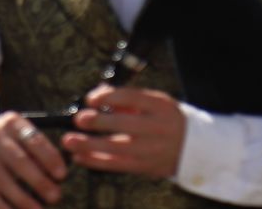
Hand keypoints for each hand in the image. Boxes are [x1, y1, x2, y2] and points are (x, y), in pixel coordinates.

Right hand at [0, 111, 66, 207]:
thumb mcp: (23, 135)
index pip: (33, 141)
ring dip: (24, 199)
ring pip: (4, 181)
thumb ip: (39, 148)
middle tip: (55, 195)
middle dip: (39, 181)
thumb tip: (59, 173)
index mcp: (11, 123)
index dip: (49, 158)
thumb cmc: (11, 141)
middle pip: (19, 162)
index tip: (62, 174)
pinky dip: (5, 207)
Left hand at [60, 84, 183, 177]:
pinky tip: (79, 156)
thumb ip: (128, 98)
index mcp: (160, 106)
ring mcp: (151, 150)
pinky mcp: (145, 167)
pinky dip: (95, 162)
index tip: (90, 99)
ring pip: (117, 149)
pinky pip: (117, 165)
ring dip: (89, 146)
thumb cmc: (165, 118)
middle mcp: (157, 128)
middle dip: (99, 122)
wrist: (193, 147)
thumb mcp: (155, 102)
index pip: (132, 98)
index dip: (108, 98)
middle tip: (79, 119)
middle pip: (124, 125)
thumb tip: (98, 93)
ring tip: (69, 141)